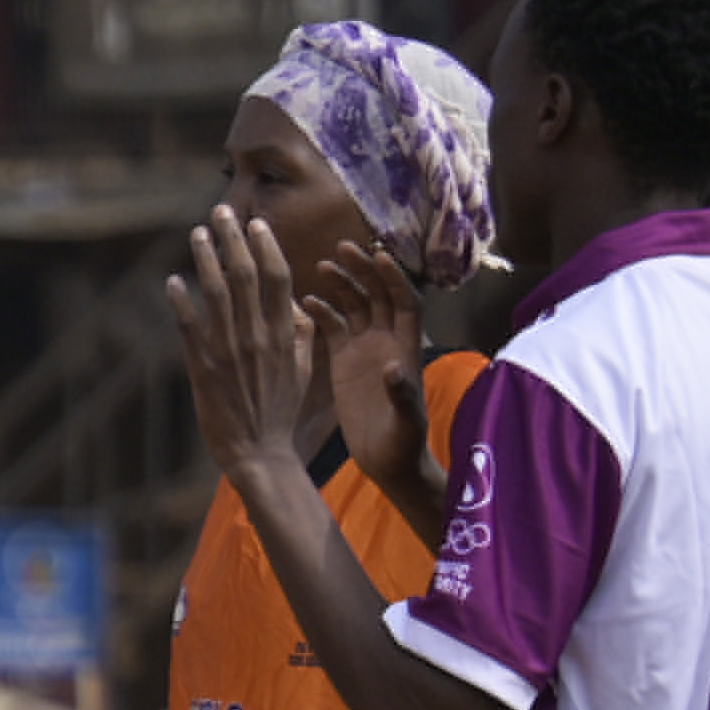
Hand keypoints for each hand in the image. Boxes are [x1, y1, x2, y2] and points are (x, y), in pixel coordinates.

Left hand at [169, 210, 323, 504]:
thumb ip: (301, 331)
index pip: (278, 277)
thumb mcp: (302, 367)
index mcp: (285, 332)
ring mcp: (229, 350)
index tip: (257, 223)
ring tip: (196, 233)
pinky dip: (180, 301)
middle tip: (221, 210)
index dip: (266, 246)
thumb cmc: (281, 408)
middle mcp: (257, 335)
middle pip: (245, 275)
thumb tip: (296, 301)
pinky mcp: (203, 368)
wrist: (260, 450)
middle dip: (233, 239)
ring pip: (217, 294)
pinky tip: (171, 280)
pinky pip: (189, 327)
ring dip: (204, 260)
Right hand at [320, 242, 436, 521]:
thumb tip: (392, 367)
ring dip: (341, 284)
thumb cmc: (402, 443)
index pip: (405, 301)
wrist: (387, 461)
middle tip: (341, 249)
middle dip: (363, 270)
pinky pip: (334, 328)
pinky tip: (302, 302)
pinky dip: (321, 312)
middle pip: (378, 294)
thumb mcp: (404, 421)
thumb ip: (400, 393)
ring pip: (355, 306)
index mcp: (407, 348)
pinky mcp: (344, 362)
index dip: (393, 278)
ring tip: (320, 266)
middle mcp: (388, 341)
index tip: (377, 256)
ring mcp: (365, 350)